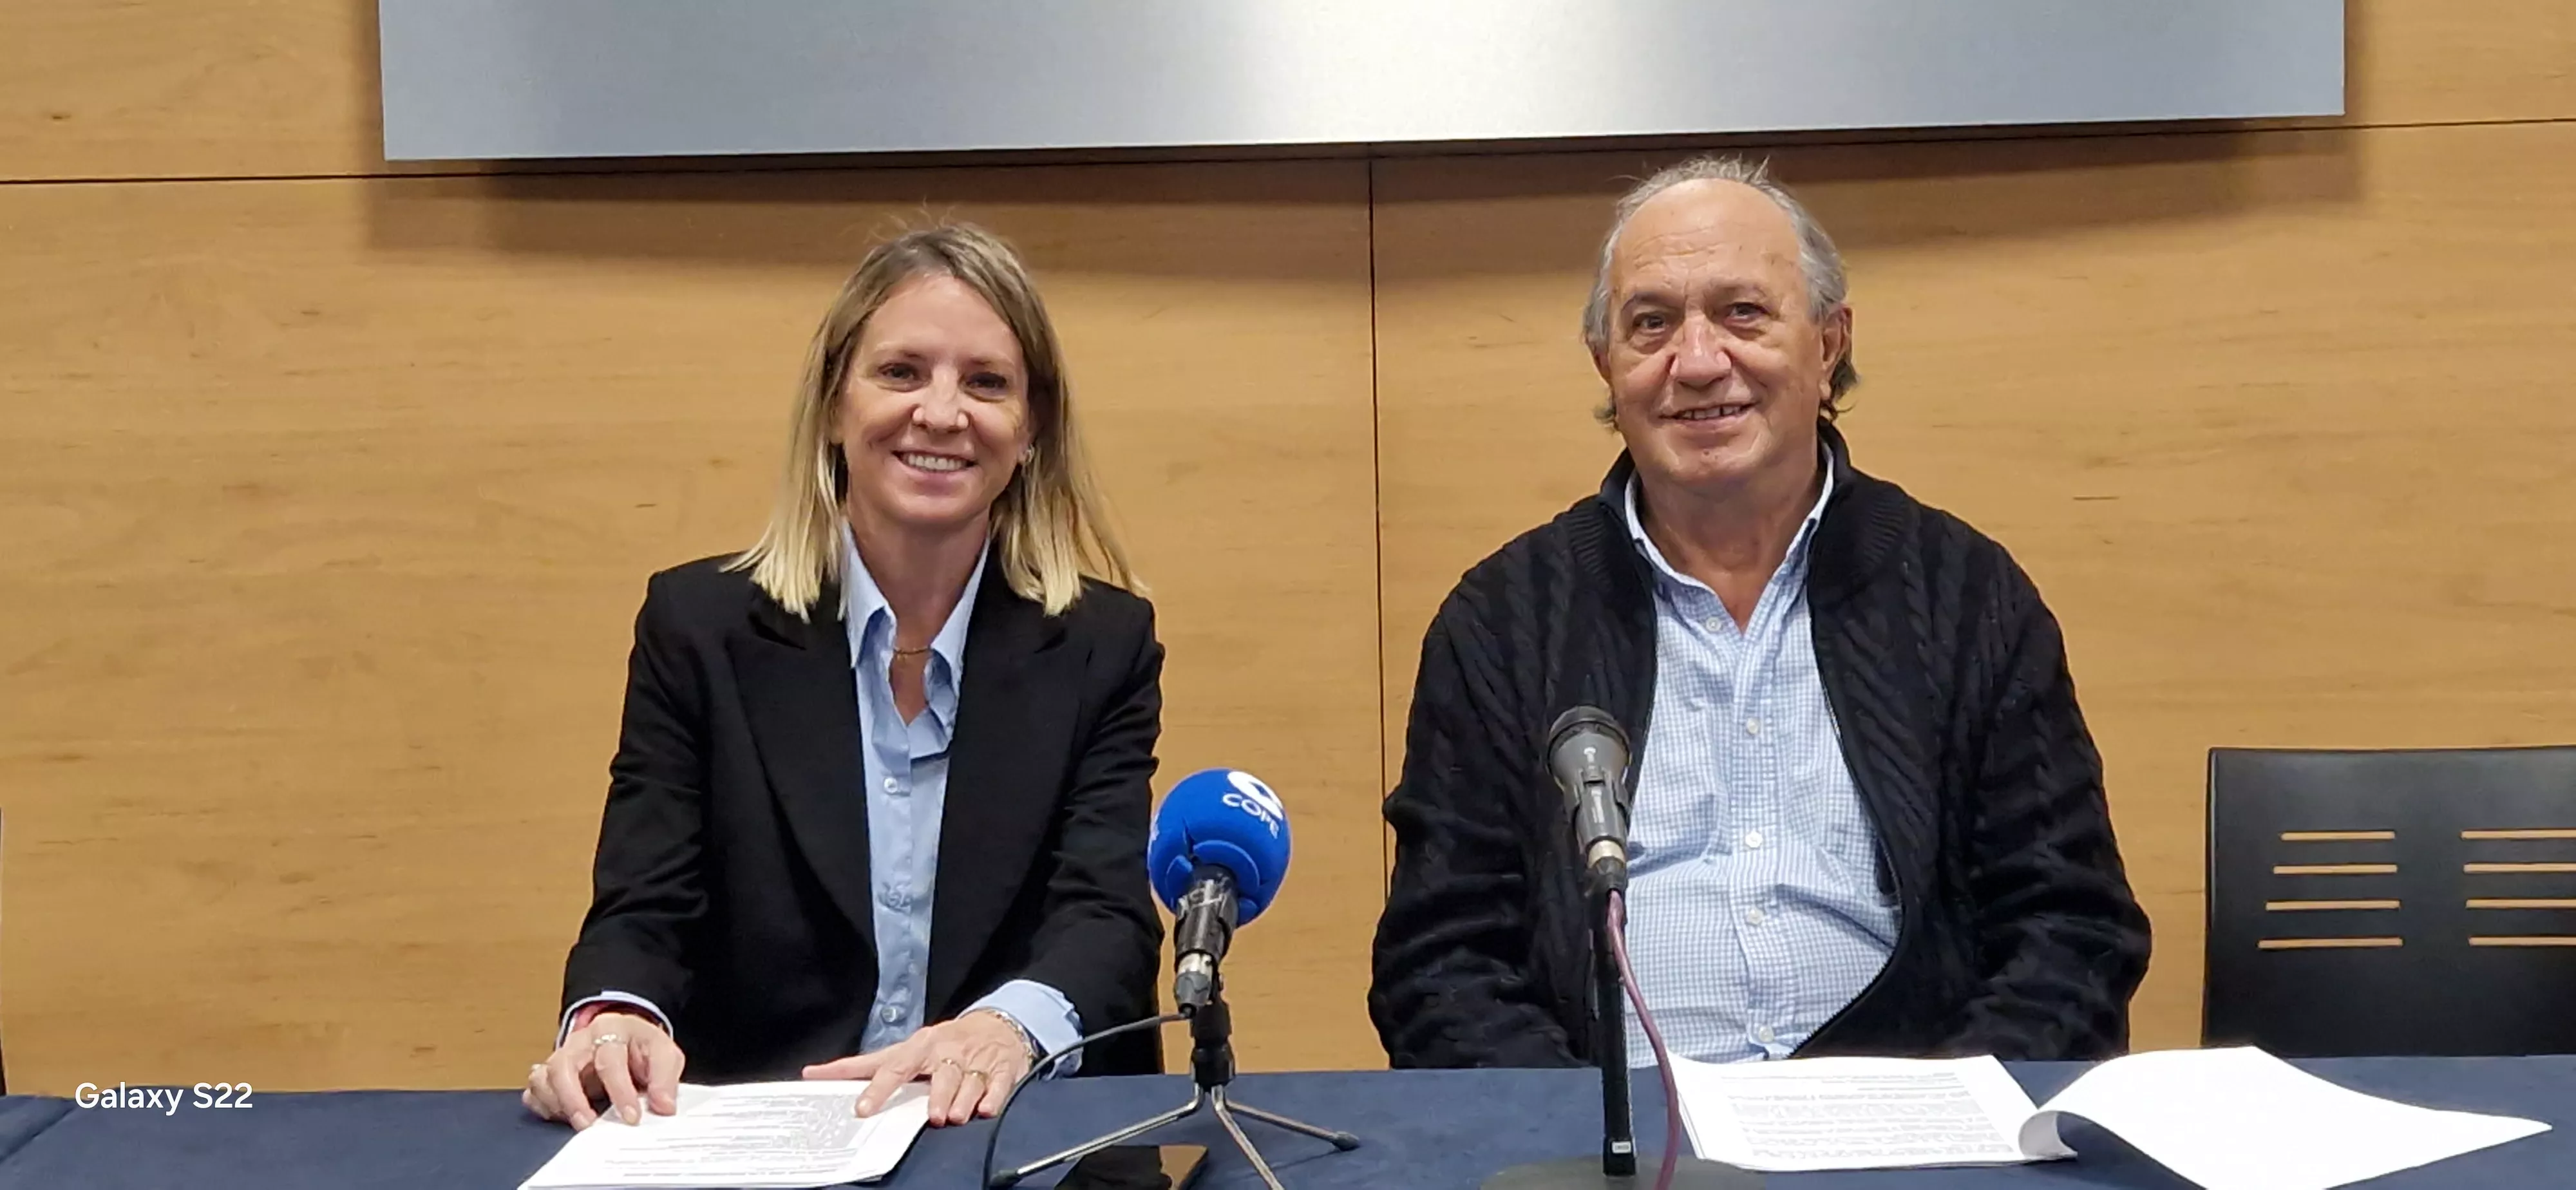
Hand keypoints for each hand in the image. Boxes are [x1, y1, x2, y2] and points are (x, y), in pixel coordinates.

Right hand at [523, 1009, 685, 1128]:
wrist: (627, 1040)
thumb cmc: (642, 1049)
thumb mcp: (664, 1055)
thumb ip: (665, 1079)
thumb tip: (664, 1107)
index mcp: (612, 1029)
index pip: (609, 1060)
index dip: (620, 1091)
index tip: (631, 1118)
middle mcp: (581, 1041)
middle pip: (563, 1066)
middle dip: (573, 1099)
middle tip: (588, 1125)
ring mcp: (562, 1056)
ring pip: (543, 1077)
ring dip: (555, 1104)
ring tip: (577, 1123)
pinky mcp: (551, 1073)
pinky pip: (534, 1089)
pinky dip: (542, 1105)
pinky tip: (559, 1116)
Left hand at [802, 1010, 1034, 1126]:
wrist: (997, 1024)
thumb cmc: (942, 1042)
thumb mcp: (905, 1048)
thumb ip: (864, 1065)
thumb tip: (813, 1073)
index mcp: (920, 1046)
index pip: (894, 1067)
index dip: (878, 1089)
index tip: (863, 1109)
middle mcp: (947, 1052)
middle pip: (940, 1076)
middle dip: (936, 1096)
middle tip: (932, 1117)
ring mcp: (976, 1060)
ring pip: (969, 1081)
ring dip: (961, 1100)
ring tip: (954, 1117)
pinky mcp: (1002, 1068)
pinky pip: (998, 1084)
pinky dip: (992, 1098)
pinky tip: (985, 1109)